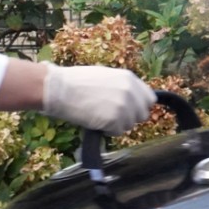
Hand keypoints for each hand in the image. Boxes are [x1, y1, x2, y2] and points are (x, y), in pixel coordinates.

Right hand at [41, 63, 155, 133]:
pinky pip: (117, 132)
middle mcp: (131, 92)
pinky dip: (107, 131)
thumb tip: (134, 101)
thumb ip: (123, 87)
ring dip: (117, 125)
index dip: (139, 106)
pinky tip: (96, 121)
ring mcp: (124, 106)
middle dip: (130, 117)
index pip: (149, 99)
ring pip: (129, 125)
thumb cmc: (77, 81)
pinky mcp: (114, 120)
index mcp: (129, 78)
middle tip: (112, 115)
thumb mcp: (106, 76)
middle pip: (142, 115)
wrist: (59, 88)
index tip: (129, 110)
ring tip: (99, 115)